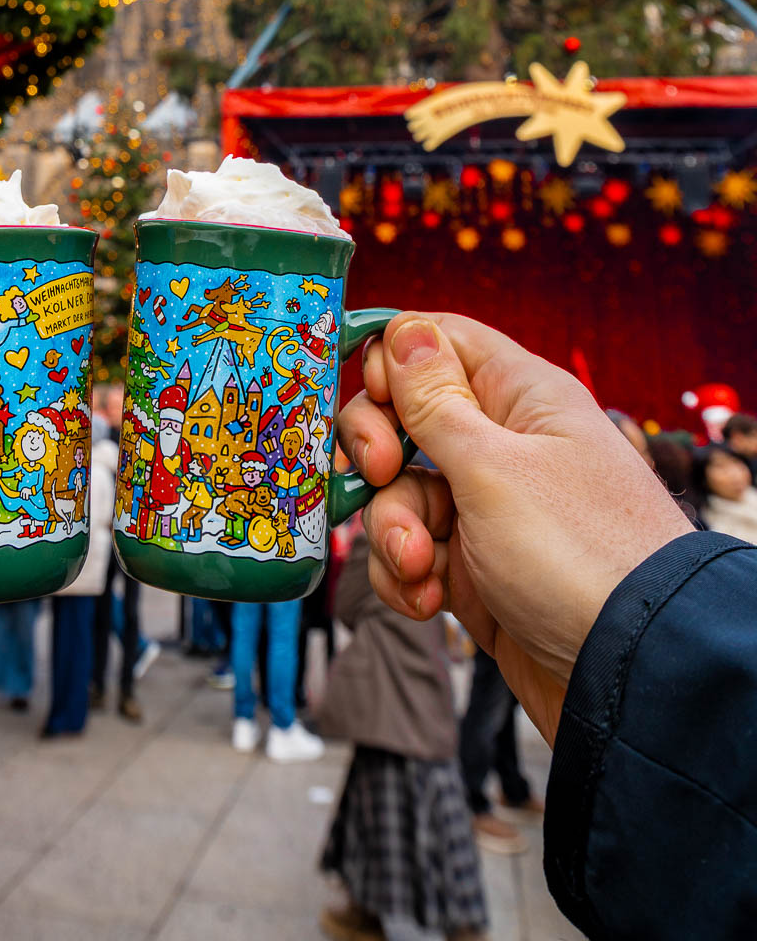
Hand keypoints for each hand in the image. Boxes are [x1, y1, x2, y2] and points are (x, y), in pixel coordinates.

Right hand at [337, 311, 691, 744]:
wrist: (630, 676)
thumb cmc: (579, 556)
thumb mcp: (493, 469)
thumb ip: (434, 401)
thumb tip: (403, 330)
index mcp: (520, 397)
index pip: (436, 342)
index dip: (391, 363)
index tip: (378, 402)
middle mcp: (504, 445)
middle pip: (404, 419)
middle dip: (377, 453)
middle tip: (379, 476)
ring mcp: (488, 508)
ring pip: (400, 493)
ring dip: (393, 529)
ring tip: (420, 567)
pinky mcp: (476, 566)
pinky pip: (413, 551)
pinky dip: (408, 574)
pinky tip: (429, 600)